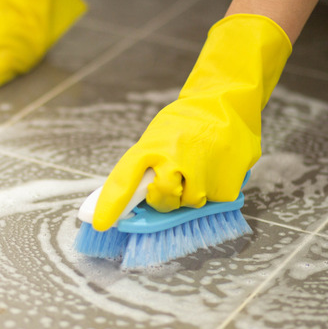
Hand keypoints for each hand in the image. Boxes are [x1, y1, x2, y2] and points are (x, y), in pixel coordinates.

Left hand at [92, 14, 291, 230]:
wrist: (227, 104)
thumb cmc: (188, 123)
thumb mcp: (158, 136)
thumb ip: (147, 164)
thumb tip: (133, 197)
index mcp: (151, 146)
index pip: (124, 179)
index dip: (111, 204)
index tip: (99, 223)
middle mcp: (174, 159)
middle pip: (161, 200)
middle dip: (164, 199)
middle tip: (174, 182)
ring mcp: (202, 173)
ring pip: (189, 204)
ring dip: (192, 192)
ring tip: (200, 166)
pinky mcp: (226, 186)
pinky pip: (214, 202)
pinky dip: (214, 190)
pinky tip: (216, 169)